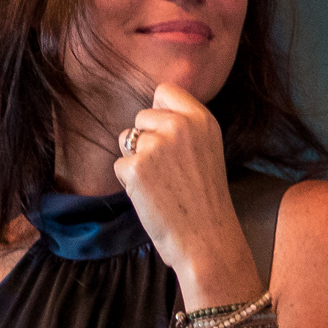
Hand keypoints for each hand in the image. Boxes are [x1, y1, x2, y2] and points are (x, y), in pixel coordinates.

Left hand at [114, 83, 258, 308]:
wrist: (206, 237)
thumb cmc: (205, 198)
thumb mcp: (207, 149)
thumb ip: (185, 126)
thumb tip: (151, 110)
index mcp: (202, 119)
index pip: (166, 91)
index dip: (160, 111)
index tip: (167, 134)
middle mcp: (181, 126)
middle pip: (142, 116)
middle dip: (145, 139)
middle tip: (167, 169)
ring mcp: (157, 146)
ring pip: (127, 140)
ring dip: (135, 160)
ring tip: (160, 183)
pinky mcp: (136, 168)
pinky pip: (119, 165)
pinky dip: (129, 182)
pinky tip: (151, 196)